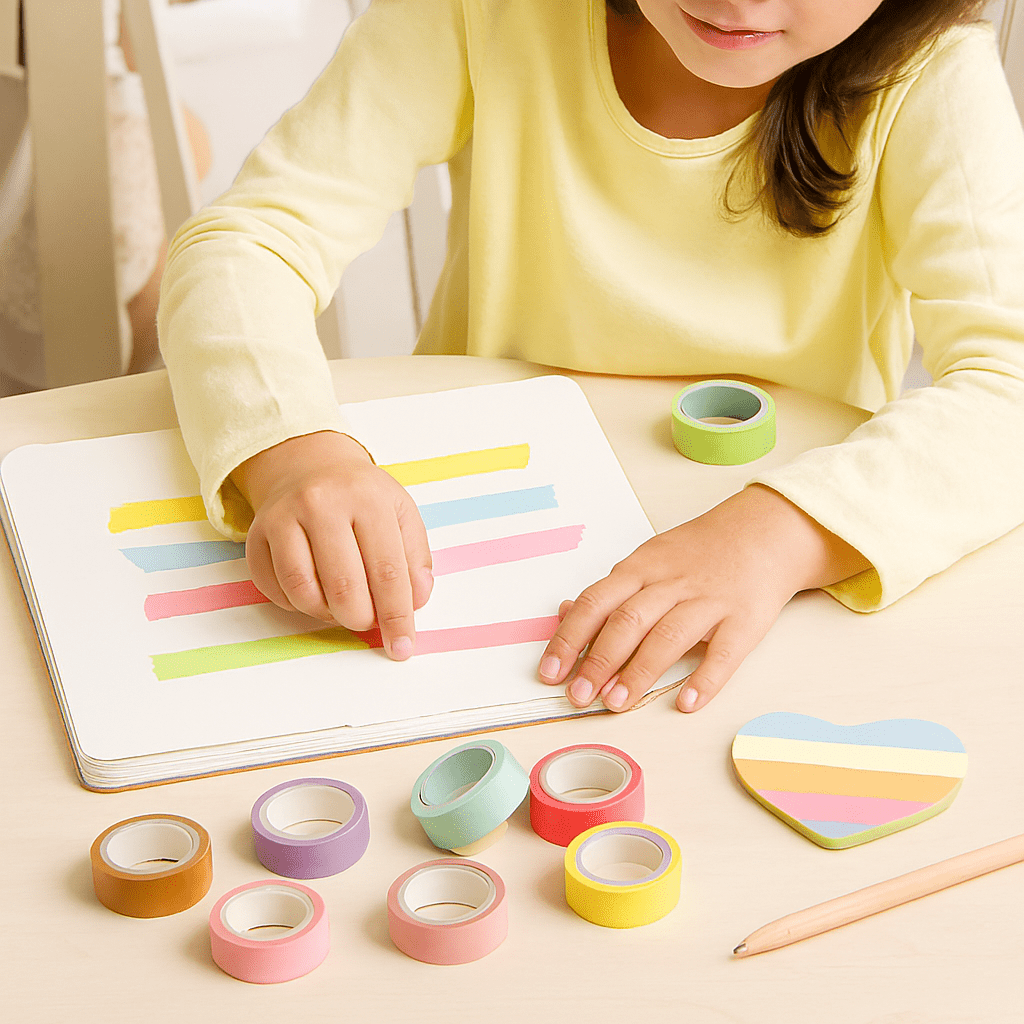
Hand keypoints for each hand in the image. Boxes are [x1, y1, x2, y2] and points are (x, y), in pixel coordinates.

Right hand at [231, 431, 432, 659]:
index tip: (402, 646)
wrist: (311, 465)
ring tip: (342, 605)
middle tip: (367, 620)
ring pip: (304, 592)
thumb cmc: (362, 499)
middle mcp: (321, 503)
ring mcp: (283, 517)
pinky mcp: (256, 535)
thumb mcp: (401, 514)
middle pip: (343, 586)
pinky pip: (275, 589)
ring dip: (327, 614)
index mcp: (367, 498)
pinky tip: (315, 591)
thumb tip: (415, 603)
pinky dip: (297, 604)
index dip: (396, 616)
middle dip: (361, 619)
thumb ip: (416, 559)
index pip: (387, 571)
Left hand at [537, 485, 868, 711]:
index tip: (549, 672)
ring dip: (639, 671)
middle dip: (598, 660)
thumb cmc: (698, 552)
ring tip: (617, 703)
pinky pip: (724, 652)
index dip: (569, 638)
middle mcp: (672, 583)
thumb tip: (565, 616)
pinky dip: (705, 678)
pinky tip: (686, 702)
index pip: (595, 603)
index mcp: (641, 568)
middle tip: (578, 696)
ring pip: (668, 636)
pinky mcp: (745, 619)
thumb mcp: (647, 560)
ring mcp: (709, 600)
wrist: (764, 531)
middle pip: (627, 621)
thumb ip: (609, 591)